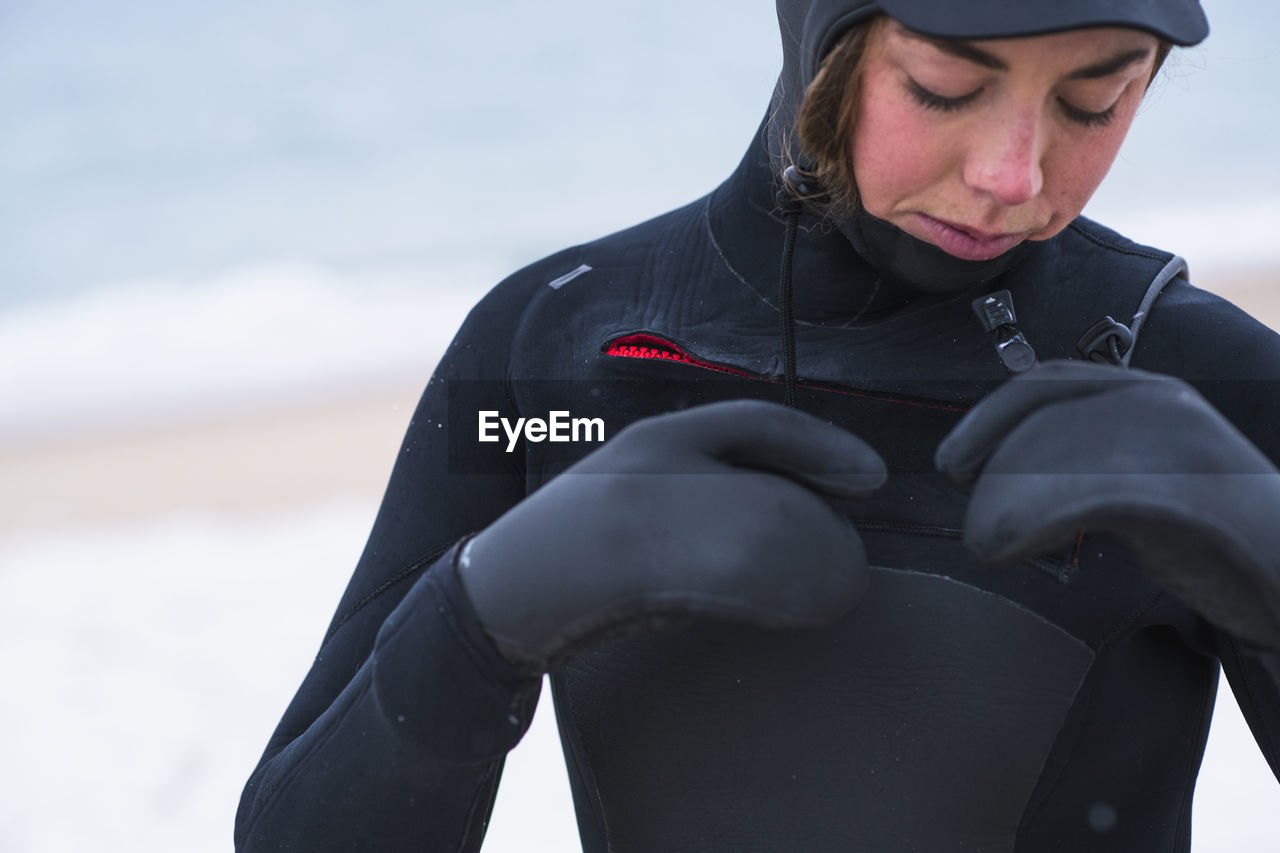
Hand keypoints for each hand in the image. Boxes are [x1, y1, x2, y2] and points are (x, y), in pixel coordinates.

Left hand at [459, 399, 885, 667]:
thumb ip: (773, 542)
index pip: (762, 427)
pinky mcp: (645, 573)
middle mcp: (662, 472)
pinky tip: (774, 603)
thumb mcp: (689, 535)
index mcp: (668, 440)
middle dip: (813, 501)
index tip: (873, 480)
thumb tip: (842, 565)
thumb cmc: (585, 552)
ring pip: (744, 519)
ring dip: (791, 542)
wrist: (508, 604)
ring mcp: (654, 520)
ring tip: (827, 577)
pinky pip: (718, 564)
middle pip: (760, 475)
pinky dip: (755, 579)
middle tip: (855, 544)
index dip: (824, 449)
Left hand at [936, 360, 1279, 647]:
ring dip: (1009, 498)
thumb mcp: (1140, 481)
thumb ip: (1087, 463)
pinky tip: (1012, 545)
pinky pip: (1091, 491)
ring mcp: (1179, 441)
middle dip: (994, 461)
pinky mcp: (1190, 490)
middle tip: (970, 512)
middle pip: (1046, 414)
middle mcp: (1161, 402)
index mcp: (1145, 393)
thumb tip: (1001, 480)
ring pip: (1062, 450)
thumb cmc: (1210, 538)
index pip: (1046, 384)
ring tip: (989, 541)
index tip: (954, 462)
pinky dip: (1034, 516)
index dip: (987, 419)